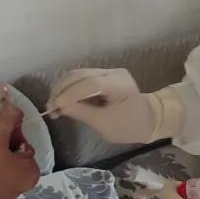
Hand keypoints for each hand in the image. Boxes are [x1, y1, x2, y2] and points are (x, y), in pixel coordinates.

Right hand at [44, 68, 162, 143]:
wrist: (149, 120)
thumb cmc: (130, 125)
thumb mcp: (104, 124)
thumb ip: (81, 112)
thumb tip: (60, 106)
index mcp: (118, 83)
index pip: (89, 83)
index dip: (69, 94)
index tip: (54, 106)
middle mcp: (113, 72)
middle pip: (80, 75)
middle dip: (61, 90)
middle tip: (49, 107)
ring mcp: (108, 72)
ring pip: (78, 75)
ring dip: (63, 89)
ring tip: (53, 106)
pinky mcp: (103, 76)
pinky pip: (82, 80)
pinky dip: (70, 89)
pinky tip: (62, 102)